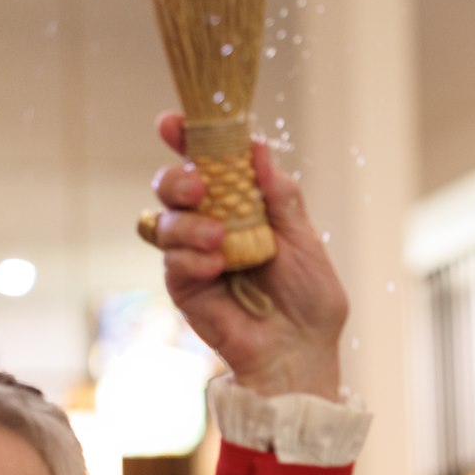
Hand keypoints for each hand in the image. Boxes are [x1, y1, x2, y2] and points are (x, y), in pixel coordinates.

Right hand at [148, 111, 348, 398]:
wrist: (302, 352)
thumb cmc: (310, 300)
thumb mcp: (304, 241)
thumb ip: (280, 197)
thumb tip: (258, 147)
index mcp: (242, 205)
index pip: (207, 161)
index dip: (186, 138)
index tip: (173, 122)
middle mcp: (212, 223)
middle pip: (173, 184)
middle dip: (177, 176)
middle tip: (198, 184)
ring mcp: (193, 254)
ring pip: (164, 219)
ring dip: (188, 223)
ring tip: (219, 240)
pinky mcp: (183, 285)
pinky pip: (170, 260)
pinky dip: (189, 258)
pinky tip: (215, 266)